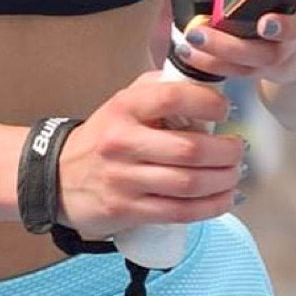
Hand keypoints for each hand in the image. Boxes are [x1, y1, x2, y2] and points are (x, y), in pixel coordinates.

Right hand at [54, 70, 244, 238]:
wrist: (56, 177)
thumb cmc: (104, 136)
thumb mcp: (125, 102)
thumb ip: (160, 88)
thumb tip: (206, 83)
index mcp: (125, 108)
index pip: (172, 97)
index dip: (208, 102)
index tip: (226, 109)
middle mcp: (122, 143)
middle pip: (189, 149)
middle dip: (226, 152)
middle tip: (239, 150)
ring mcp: (124, 179)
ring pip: (187, 184)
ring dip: (223, 181)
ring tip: (235, 174)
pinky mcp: (127, 210)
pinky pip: (178, 212)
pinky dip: (209, 207)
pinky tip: (224, 199)